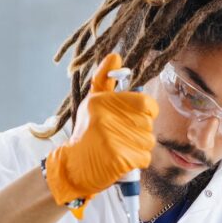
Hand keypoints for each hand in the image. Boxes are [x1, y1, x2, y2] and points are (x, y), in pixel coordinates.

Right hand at [44, 53, 157, 212]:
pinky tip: (122, 160)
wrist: (73, 167)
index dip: (146, 111)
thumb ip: (104, 80)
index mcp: (102, 101)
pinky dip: (136, 161)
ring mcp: (113, 138)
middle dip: (140, 131)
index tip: (136, 117)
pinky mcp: (119, 159)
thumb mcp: (91, 103)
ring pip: (148, 141)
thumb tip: (115, 55)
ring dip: (139, 147)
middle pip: (148, 123)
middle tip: (122, 136)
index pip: (146, 102)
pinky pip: (144, 158)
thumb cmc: (86, 134)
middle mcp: (107, 117)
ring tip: (121, 148)